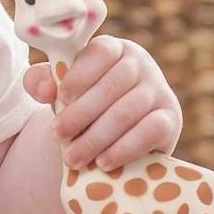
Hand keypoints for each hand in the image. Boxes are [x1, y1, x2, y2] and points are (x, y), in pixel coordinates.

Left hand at [24, 35, 182, 171]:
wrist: (117, 138)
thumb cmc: (86, 107)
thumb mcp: (62, 92)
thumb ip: (42, 82)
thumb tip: (45, 89)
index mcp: (116, 50)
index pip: (101, 52)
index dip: (80, 73)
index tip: (60, 96)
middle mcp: (142, 65)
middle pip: (112, 85)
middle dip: (80, 114)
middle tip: (58, 136)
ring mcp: (160, 91)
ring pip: (127, 112)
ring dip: (96, 138)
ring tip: (73, 158)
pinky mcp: (171, 119)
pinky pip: (150, 131)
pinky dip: (124, 148)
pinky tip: (104, 163)